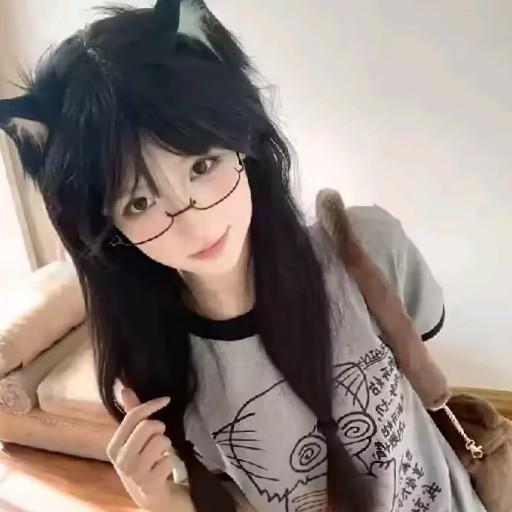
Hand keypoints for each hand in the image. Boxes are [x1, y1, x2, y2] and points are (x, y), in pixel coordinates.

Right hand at [107, 388, 179, 508]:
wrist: (150, 497)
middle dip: (160, 428)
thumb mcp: (135, 439)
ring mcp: (134, 474)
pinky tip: (163, 469)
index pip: (133, 416)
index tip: (166, 399)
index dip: (152, 404)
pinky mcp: (150, 485)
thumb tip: (125, 388)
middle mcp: (120, 461)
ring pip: (161, 441)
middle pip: (148, 426)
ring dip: (166, 445)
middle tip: (160, 437)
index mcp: (113, 447)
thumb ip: (132, 414)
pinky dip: (170, 462)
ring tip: (161, 454)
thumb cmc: (143, 462)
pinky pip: (169, 459)